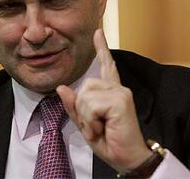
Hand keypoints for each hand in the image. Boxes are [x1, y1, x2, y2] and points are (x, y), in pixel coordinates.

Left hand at [57, 29, 151, 172]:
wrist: (128, 158)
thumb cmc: (110, 141)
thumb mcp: (86, 124)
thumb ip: (74, 106)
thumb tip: (61, 87)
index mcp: (111, 92)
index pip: (106, 66)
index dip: (102, 49)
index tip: (98, 32)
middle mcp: (118, 88)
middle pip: (84, 87)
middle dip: (82, 109)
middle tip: (95, 125)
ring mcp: (120, 92)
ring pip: (85, 96)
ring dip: (86, 117)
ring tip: (99, 127)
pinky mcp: (120, 100)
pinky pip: (91, 104)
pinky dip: (91, 120)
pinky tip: (102, 128)